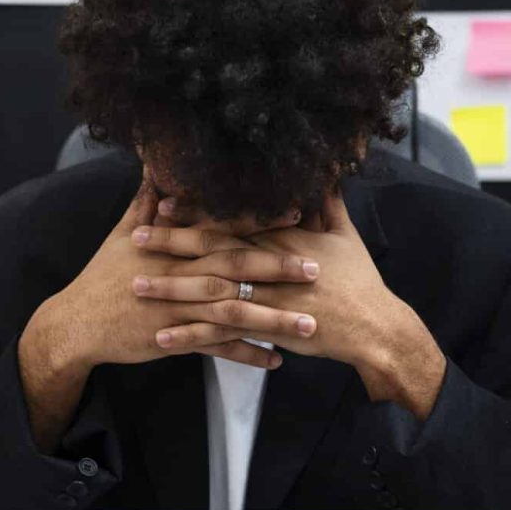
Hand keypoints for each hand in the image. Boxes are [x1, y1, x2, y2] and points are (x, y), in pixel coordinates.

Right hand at [17, 178, 317, 447]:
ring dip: (272, 319)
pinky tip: (277, 359)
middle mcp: (178, 275)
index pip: (223, 229)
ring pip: (232, 313)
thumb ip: (147, 198)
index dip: (260, 221)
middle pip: (234, 268)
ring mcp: (177, 310)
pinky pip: (217, 349)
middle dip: (277, 267)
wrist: (77, 323)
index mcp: (173, 246)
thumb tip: (153, 157)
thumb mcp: (123, 233)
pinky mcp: (173, 340)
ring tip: (309, 323)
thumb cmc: (104, 276)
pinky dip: (247, 355)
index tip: (298, 214)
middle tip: (316, 267)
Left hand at [132, 190, 446, 418]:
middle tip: (136, 238)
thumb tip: (325, 171)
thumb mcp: (346, 234)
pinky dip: (191, 336)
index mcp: (284, 237)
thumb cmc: (360, 282)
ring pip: (210, 290)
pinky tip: (163, 338)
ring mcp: (269, 297)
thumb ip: (329, 202)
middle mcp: (272, 264)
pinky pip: (222, 333)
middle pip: (213, 250)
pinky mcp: (268, 329)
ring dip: (171, 289)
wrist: (374, 326)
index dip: (197, 213)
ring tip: (136, 287)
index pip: (232, 221)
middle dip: (172, 244)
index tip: (165, 204)